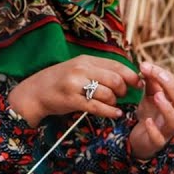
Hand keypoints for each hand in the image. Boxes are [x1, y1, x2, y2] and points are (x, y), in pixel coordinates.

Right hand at [8, 55, 141, 125]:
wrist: (34, 92)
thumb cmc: (59, 82)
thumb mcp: (78, 69)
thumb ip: (98, 70)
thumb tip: (124, 76)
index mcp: (85, 59)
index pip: (116, 64)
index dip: (131, 75)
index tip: (138, 83)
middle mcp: (81, 69)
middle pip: (115, 79)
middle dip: (123, 90)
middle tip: (122, 96)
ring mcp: (75, 84)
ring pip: (107, 93)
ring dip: (115, 102)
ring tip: (113, 105)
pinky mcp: (71, 100)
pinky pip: (97, 107)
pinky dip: (110, 112)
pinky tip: (115, 114)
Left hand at [129, 62, 173, 159]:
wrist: (140, 138)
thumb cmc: (149, 114)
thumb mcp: (149, 96)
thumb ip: (150, 82)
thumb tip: (146, 65)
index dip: (163, 75)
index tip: (145, 65)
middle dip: (172, 88)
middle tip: (157, 75)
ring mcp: (168, 131)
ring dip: (167, 108)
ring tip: (156, 96)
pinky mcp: (157, 143)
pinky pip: (159, 139)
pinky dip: (154, 130)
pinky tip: (147, 121)